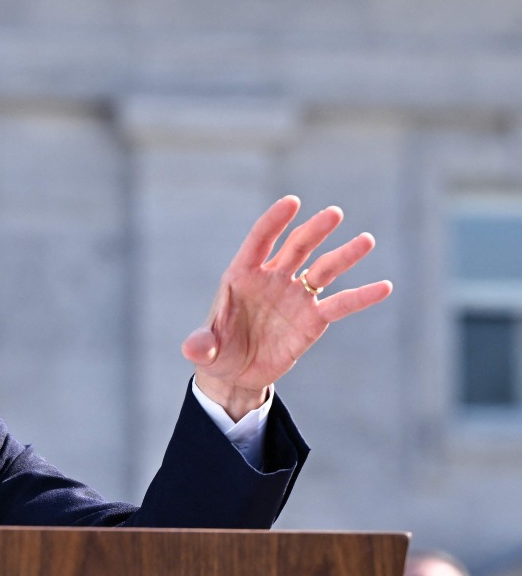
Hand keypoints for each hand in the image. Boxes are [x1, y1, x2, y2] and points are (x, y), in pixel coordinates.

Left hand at [182, 196, 392, 420]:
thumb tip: (192, 347)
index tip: (292, 202)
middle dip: (314, 230)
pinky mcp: (313, 320)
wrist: (235, 374)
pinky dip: (361, 296)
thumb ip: (201, 344)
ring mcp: (295, 297)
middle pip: (297, 247)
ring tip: (365, 240)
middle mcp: (273, 279)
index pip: (260, 240)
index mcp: (243, 275)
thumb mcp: (205, 349)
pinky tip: (384, 287)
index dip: (274, 221)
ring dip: (344, 255)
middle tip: (334, 214)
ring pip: (323, 269)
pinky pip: (340, 304)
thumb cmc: (217, 351)